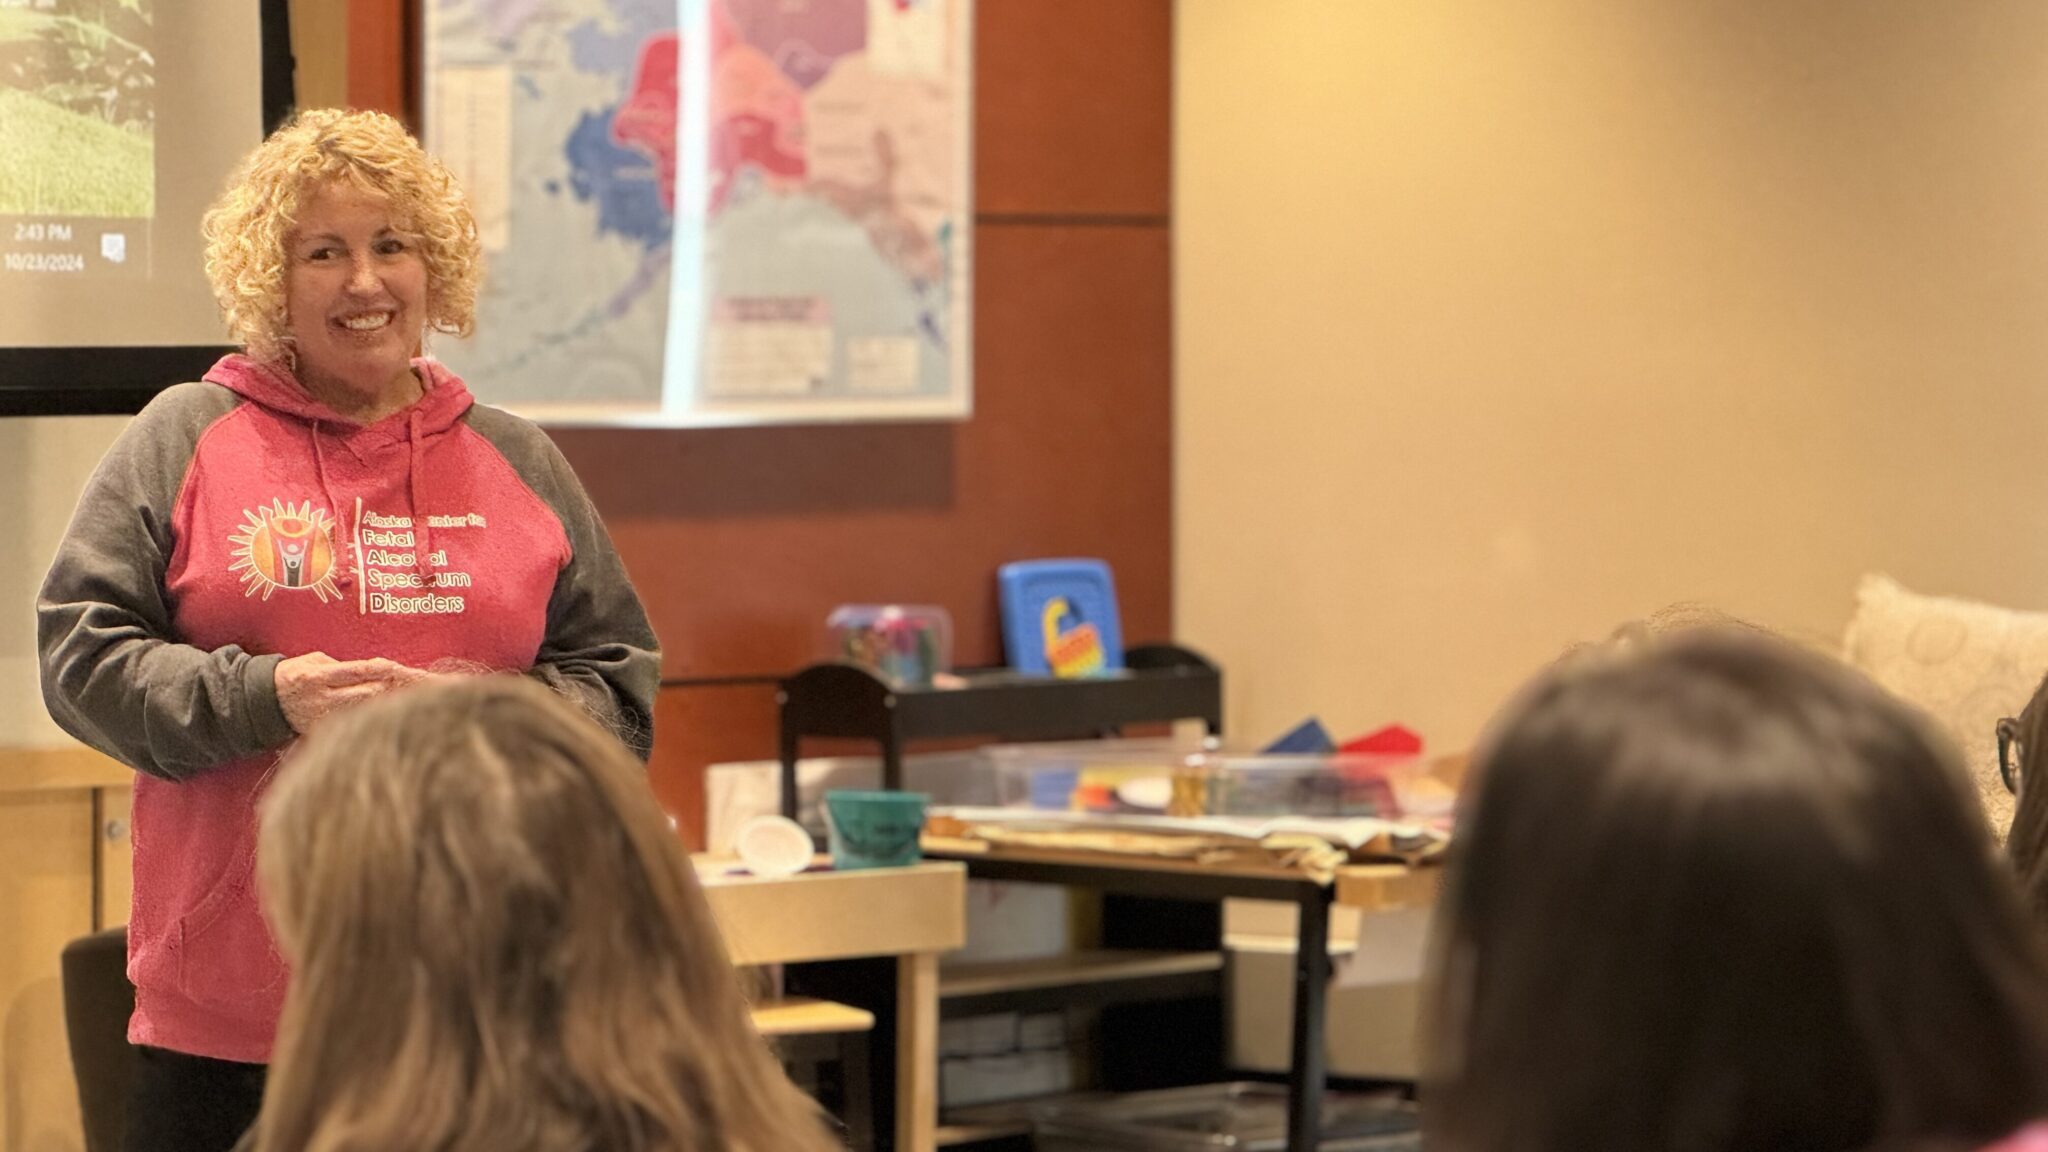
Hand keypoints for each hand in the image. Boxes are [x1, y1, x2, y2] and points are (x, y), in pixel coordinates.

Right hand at [274, 652, 430, 733]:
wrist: (263, 703)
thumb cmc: (294, 674)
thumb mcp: (314, 661)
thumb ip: (343, 666)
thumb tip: (378, 670)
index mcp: (319, 678)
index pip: (359, 672)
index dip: (386, 670)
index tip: (408, 669)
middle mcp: (324, 700)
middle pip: (371, 695)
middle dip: (402, 689)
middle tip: (433, 684)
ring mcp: (326, 720)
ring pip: (369, 712)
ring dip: (398, 705)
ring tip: (427, 697)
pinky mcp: (327, 734)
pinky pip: (358, 725)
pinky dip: (380, 718)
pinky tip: (403, 714)